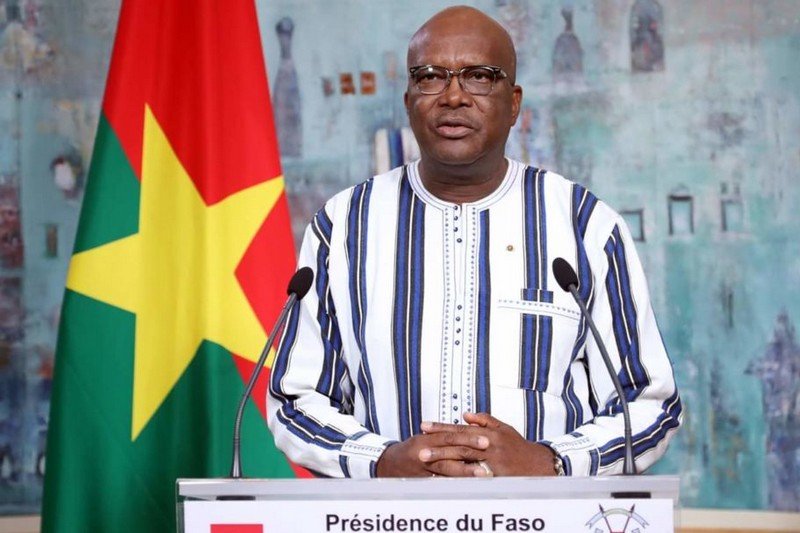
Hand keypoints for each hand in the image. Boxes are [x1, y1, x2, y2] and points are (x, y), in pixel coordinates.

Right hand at [375, 431, 490, 476]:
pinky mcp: (423, 481)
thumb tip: (470, 432)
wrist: (388, 464)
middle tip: (488, 450)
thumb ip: (444, 435)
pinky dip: (454, 483)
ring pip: (446, 468)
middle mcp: (424, 452)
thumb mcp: (424, 438)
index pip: (450, 435)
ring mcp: (423, 468)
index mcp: (426, 439)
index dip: (468, 437)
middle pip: (450, 450)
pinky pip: (441, 482)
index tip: (485, 438)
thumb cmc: (409, 450)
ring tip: (482, 472)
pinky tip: (467, 485)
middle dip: (470, 450)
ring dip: (466, 470)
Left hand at [420, 412, 557, 476]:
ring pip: (464, 460)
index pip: (460, 429)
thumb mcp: (504, 429)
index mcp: (488, 433)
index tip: (424, 426)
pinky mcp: (495, 476)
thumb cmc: (519, 447)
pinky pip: (474, 477)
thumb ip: (484, 421)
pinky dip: (459, 477)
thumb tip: (465, 415)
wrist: (540, 466)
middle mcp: (489, 445)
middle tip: (419, 448)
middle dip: (438, 445)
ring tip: (427, 461)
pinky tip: (444, 478)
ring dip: (444, 460)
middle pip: (459, 444)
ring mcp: (492, 462)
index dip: (441, 427)